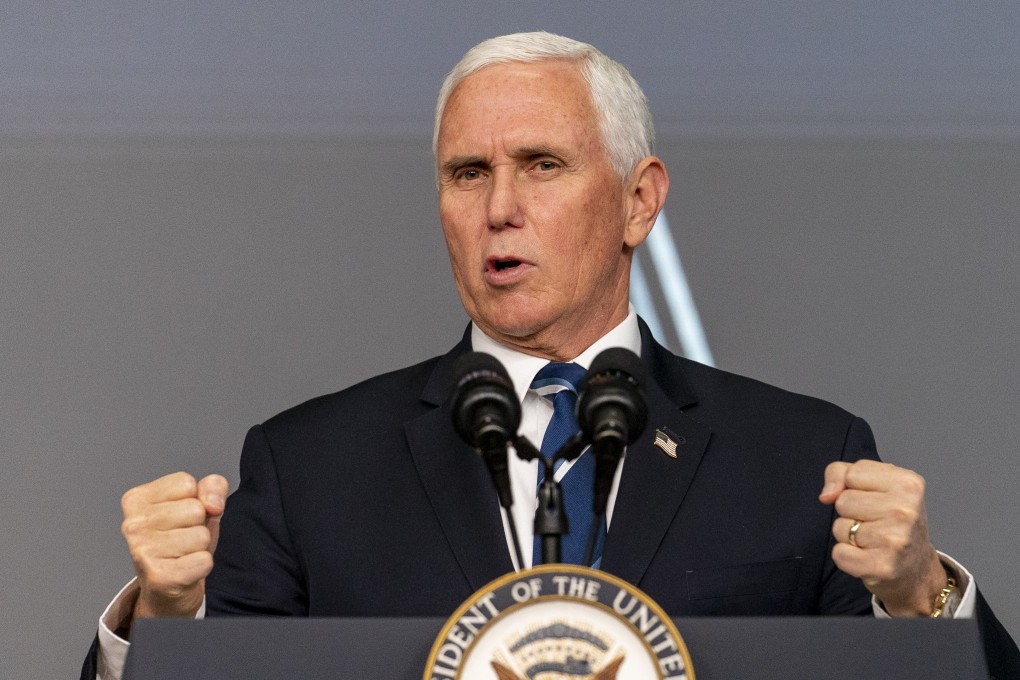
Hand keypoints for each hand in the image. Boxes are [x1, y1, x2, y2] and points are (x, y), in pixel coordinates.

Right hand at [120, 471, 228, 621]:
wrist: (166, 590)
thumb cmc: (180, 541)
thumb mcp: (199, 504)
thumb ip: (212, 487)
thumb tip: (213, 504)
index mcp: (136, 500)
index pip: (186, 483)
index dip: (194, 500)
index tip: (179, 517)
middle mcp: (132, 525)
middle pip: (196, 509)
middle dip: (198, 524)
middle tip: (181, 539)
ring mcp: (142, 551)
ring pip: (201, 535)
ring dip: (200, 547)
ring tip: (182, 554)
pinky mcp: (158, 577)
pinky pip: (204, 560)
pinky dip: (202, 566)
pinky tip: (184, 570)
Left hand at [819, 460, 945, 616]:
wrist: (916, 568)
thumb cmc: (892, 522)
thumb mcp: (873, 484)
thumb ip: (841, 473)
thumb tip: (827, 495)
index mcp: (908, 483)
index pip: (851, 474)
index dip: (853, 487)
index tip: (874, 499)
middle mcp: (906, 511)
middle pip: (843, 501)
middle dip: (850, 512)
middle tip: (874, 523)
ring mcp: (895, 540)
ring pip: (839, 527)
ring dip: (848, 535)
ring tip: (872, 539)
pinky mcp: (883, 566)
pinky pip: (839, 554)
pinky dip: (846, 557)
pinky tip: (867, 556)